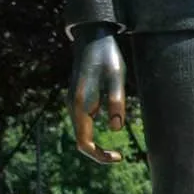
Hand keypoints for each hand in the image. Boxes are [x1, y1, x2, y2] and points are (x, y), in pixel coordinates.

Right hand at [69, 30, 126, 163]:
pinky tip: (109, 129)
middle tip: (119, 156)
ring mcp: (74, 103)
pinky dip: (93, 134)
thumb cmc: (107, 55)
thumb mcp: (117, 75)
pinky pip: (83, 124)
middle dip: (98, 153)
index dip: (99, 155)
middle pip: (81, 141)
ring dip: (95, 144)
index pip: (84, 142)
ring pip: (81, 133)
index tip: (118, 156)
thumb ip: (117, 101)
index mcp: (81, 103)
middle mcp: (74, 106)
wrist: (91, 37)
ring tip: (115, 150)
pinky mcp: (78, 100)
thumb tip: (117, 129)